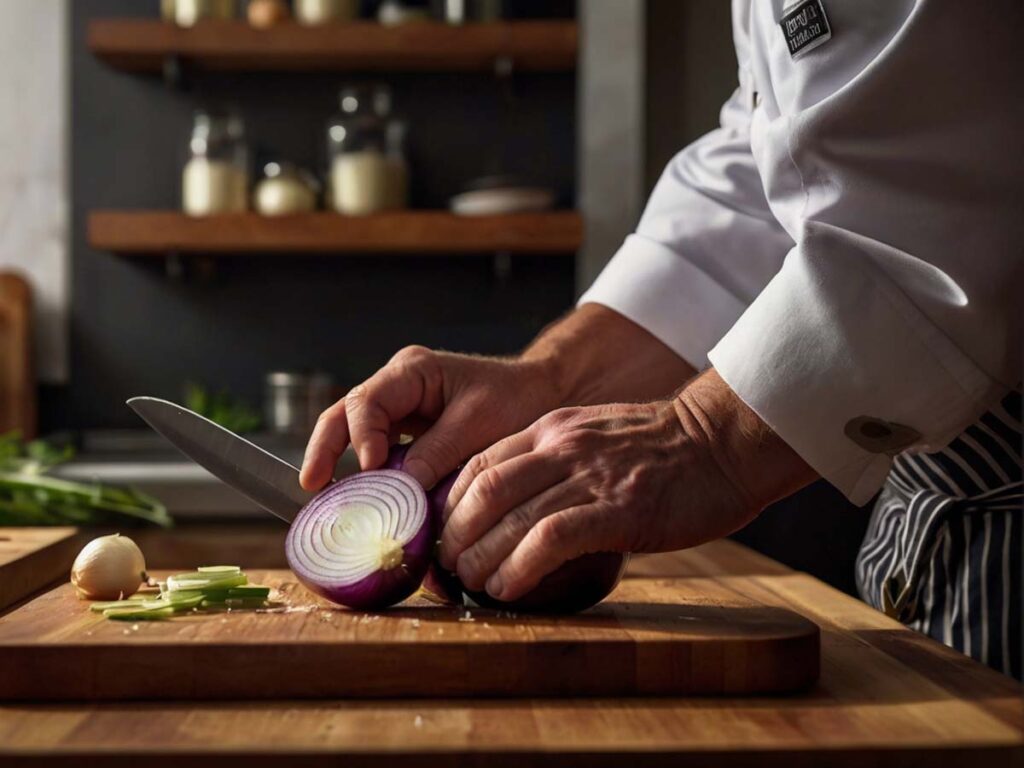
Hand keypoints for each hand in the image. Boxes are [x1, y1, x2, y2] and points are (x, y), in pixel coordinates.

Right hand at [300, 346, 561, 490]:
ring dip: (341, 465)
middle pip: (344, 415)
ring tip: (328, 501)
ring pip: (353, 434)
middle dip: (325, 449)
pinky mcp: (408, 434)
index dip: (362, 437)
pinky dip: (368, 477)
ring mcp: (399, 410)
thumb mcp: (480, 425)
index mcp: (412, 371)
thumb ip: (438, 452)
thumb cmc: (516, 398)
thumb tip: (401, 486)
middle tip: (312, 486)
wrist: (542, 395)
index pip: (367, 401)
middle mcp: (397, 387)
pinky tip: (364, 504)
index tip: (373, 470)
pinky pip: (378, 453)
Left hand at [439, 370, 816, 601]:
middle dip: (456, 536)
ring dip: (480, 558)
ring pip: (509, 516)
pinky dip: (520, 567)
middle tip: (451, 569)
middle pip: (483, 491)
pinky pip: (551, 538)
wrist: (724, 441)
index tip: (445, 538)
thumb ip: (557, 463)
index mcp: (552, 429)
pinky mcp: (617, 509)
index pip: (479, 465)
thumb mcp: (596, 438)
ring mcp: (589, 476)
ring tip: (474, 585)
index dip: (451, 506)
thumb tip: (520, 507)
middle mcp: (561, 448)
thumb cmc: (665, 449)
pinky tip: (509, 588)